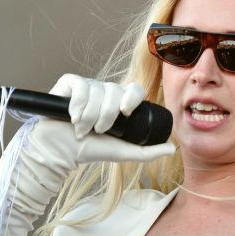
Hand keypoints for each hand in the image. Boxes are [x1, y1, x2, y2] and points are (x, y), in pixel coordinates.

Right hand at [43, 74, 174, 164]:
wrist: (62, 151)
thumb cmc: (91, 150)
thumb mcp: (123, 152)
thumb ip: (147, 152)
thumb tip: (172, 148)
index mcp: (119, 102)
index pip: (134, 90)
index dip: (132, 97)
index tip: (127, 112)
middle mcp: (104, 91)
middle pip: (115, 91)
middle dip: (107, 114)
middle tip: (99, 131)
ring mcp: (87, 86)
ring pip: (96, 90)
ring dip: (90, 115)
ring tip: (83, 129)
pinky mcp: (69, 84)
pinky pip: (80, 86)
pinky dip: (77, 104)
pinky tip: (73, 117)